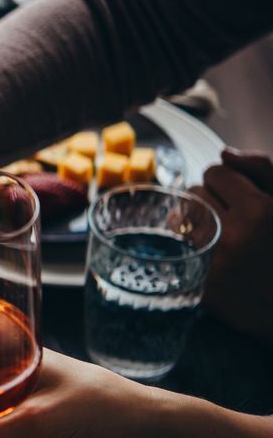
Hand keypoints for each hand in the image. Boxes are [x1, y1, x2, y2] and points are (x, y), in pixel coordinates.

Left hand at [191, 148, 272, 343]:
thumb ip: (262, 170)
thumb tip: (224, 153)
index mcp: (262, 211)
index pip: (215, 172)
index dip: (225, 181)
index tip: (236, 194)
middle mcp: (233, 234)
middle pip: (192, 193)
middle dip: (208, 200)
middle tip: (229, 216)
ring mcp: (213, 261)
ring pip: (178, 218)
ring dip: (193, 220)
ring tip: (217, 232)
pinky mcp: (200, 285)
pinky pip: (175, 247)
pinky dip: (186, 244)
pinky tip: (205, 251)